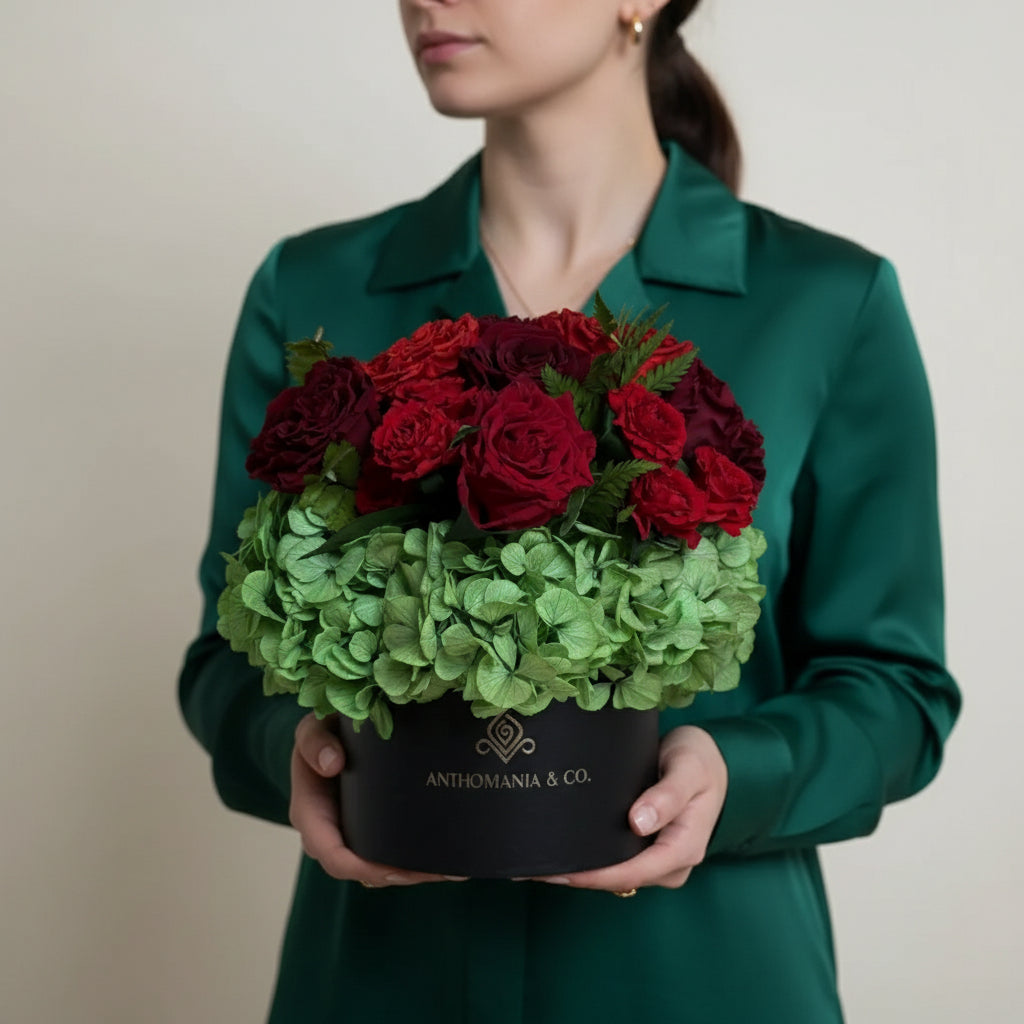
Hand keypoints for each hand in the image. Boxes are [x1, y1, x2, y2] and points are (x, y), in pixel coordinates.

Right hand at [290, 712, 463, 887]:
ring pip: (379, 866)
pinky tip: (446, 857)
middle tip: (438, 870)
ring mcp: (351, 833)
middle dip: (399, 875)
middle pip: (362, 869)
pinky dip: (414, 857)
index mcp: (311, 815)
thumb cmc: (322, 735)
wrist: (330, 734)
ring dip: (413, 872)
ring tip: (452, 869)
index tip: (396, 869)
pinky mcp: (370, 828)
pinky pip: (388, 851)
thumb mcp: (312, 731)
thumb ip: (314, 741)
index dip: (364, 868)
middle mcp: (330, 833)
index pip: (333, 855)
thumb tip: (331, 763)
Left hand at [533, 725, 727, 891]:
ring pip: (616, 875)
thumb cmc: (700, 762)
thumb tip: (639, 823)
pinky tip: (562, 850)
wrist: (709, 760)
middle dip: (580, 876)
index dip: (597, 875)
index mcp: (684, 848)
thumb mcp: (689, 769)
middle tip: (535, 866)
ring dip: (581, 870)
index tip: (563, 869)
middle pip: (621, 879)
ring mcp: (658, 860)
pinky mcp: (647, 850)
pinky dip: (591, 859)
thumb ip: (669, 795)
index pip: (635, 872)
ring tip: (539, 860)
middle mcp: (670, 863)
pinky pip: (617, 861)